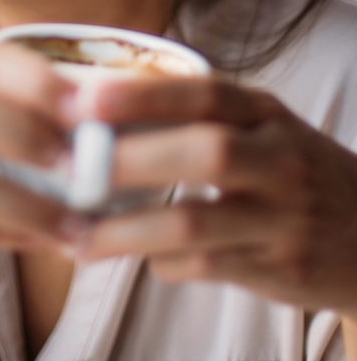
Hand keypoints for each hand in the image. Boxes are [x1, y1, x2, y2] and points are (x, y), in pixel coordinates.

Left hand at [64, 76, 356, 316]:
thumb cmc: (290, 170)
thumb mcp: (261, 127)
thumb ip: (199, 116)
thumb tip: (101, 108)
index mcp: (265, 113)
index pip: (204, 93)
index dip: (143, 95)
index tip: (85, 99)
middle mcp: (280, 158)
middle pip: (205, 152)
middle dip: (132, 158)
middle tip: (69, 166)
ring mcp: (284, 216)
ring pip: (198, 223)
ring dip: (130, 230)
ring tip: (78, 237)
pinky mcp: (282, 268)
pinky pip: (208, 266)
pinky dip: (166, 263)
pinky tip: (145, 258)